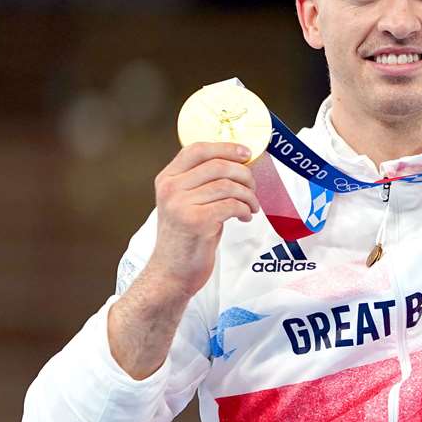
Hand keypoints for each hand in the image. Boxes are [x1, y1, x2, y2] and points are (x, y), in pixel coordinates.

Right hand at [147, 142, 259, 300]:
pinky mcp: (196, 222)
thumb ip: (201, 182)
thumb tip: (237, 164)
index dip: (225, 147)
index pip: (197, 149)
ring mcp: (181, 205)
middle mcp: (171, 189)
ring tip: (252, 206)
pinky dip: (244, 209)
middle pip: (218, 165)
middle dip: (244, 174)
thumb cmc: (184, 238)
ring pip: (228, 186)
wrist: (171, 273)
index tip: (246, 153)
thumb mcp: (185, 203)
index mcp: (167, 179)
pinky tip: (244, 216)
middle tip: (253, 186)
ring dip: (248, 195)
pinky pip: (231, 205)